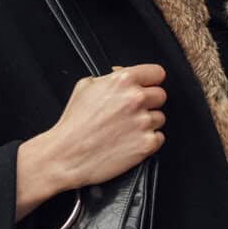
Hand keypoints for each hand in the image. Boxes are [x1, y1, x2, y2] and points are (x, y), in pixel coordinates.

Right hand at [16, 65, 167, 219]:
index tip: (147, 86)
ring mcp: (143, 122)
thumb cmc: (73, 124)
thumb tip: (121, 73)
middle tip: (131, 112)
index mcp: (122, 81)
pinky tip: (130, 141)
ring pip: (159, 118)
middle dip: (148, 102)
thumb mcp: (84, 87)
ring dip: (147, 123)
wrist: (67, 155)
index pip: (157, 73)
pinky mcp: (147, 143)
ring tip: (126, 129)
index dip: (150, 81)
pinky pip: (159, 137)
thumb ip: (109, 77)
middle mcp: (135, 99)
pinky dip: (148, 141)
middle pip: (160, 96)